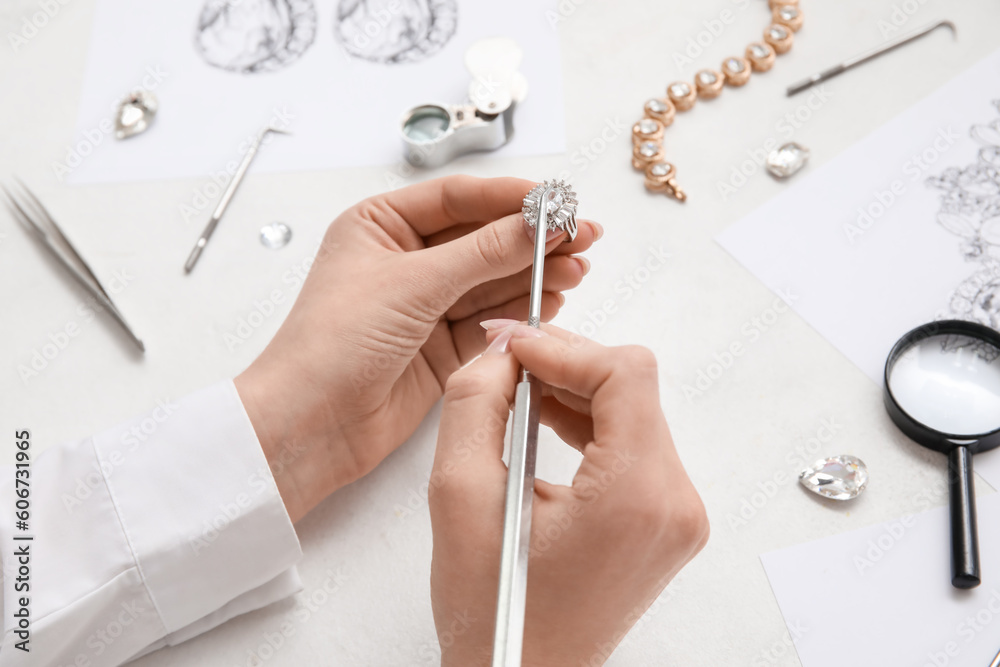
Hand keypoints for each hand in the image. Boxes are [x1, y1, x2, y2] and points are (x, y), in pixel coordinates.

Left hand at [234, 176, 600, 521]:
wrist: (310, 424)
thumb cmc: (330, 344)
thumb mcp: (412, 284)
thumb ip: (482, 254)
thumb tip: (535, 225)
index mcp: (380, 226)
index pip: (457, 199)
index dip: (510, 198)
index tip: (555, 202)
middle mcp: (403, 262)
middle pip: (481, 239)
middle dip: (531, 239)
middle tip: (580, 235)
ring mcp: (424, 306)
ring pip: (491, 281)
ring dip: (533, 275)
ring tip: (576, 268)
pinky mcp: (441, 347)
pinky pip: (490, 320)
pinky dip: (522, 311)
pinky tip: (552, 300)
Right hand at [428, 324, 708, 665]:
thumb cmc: (496, 617)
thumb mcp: (459, 495)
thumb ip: (473, 404)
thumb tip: (500, 355)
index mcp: (636, 497)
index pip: (625, 374)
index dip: (565, 349)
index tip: (516, 348)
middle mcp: (674, 504)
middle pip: (632, 389)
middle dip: (566, 365)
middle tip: (508, 364)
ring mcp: (676, 516)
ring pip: (634, 412)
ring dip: (575, 393)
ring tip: (517, 395)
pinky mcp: (665, 522)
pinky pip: (635, 446)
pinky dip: (590, 425)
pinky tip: (544, 421)